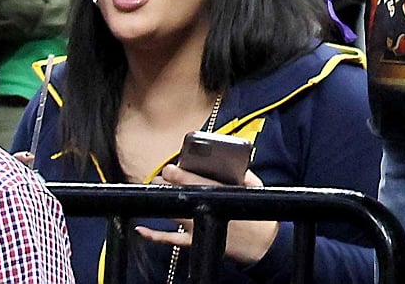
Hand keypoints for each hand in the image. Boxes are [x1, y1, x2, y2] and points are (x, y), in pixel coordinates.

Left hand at [137, 166, 275, 264]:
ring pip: (173, 212)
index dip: (181, 174)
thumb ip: (243, 172)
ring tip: (154, 189)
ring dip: (162, 200)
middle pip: (181, 195)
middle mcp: (208, 210)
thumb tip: (230, 161)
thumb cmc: (257, 215)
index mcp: (224, 194)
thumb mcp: (255, 188)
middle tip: (161, 176)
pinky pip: (169, 239)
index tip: (171, 167)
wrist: (262, 244)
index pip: (197, 182)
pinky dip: (154, 234)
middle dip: (168, 185)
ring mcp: (199, 227)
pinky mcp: (195, 242)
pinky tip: (142, 228)